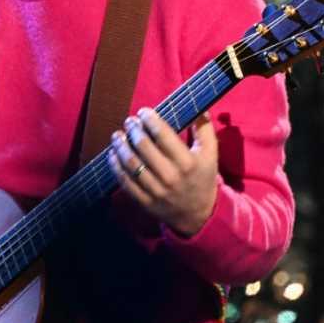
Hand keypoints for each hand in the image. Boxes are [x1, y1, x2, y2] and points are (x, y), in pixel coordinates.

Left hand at [108, 107, 218, 236]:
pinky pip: (125, 182)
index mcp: (187, 162)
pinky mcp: (145, 202)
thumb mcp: (210, 154)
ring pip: (131, 164)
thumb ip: (204, 129)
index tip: (144, 112)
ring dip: (121, 146)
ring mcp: (156, 190)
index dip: (150, 119)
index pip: (163, 135)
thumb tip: (199, 107)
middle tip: (130, 121)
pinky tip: (113, 154)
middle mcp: (171, 176)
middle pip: (144, 147)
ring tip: (117, 135)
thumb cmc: (202, 177)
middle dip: (134, 129)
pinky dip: (115, 166)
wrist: (198, 215)